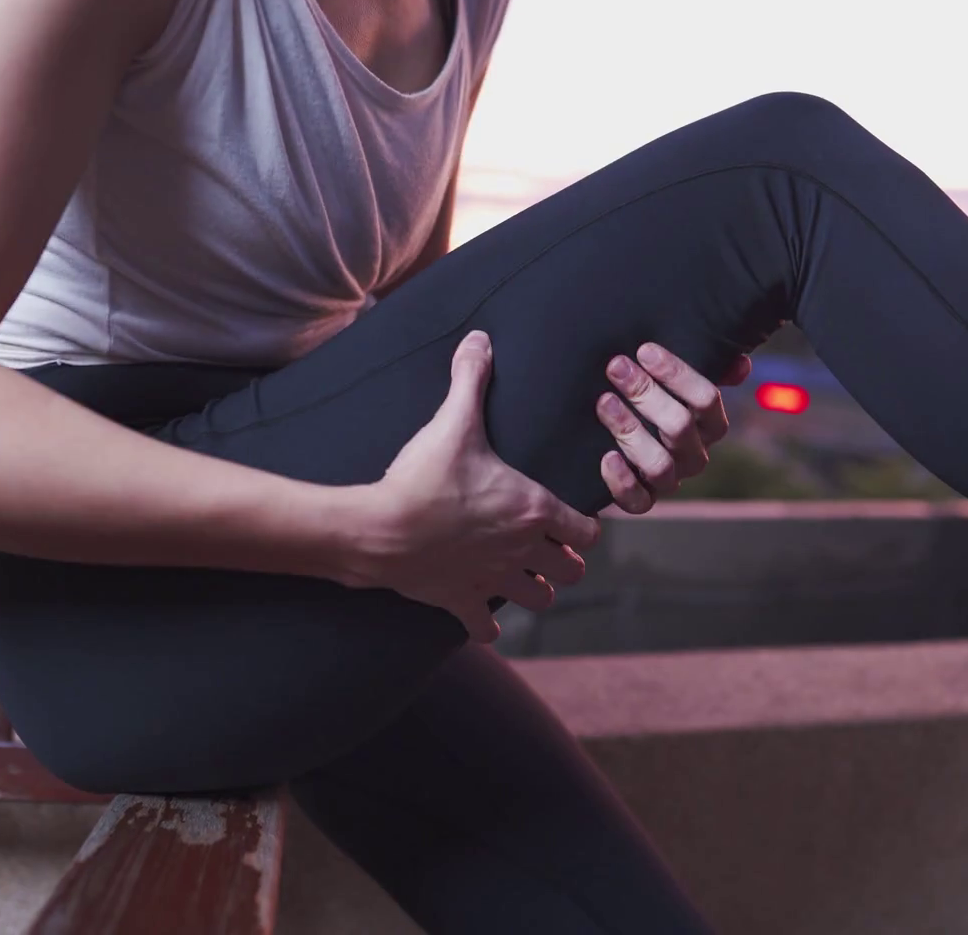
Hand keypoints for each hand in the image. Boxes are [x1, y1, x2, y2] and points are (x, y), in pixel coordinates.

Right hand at [353, 330, 600, 642]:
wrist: (378, 528)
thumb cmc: (423, 475)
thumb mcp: (452, 421)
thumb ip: (471, 379)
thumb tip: (481, 339)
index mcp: (533, 509)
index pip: (588, 531)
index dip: (583, 526)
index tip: (569, 519)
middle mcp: (523, 550)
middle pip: (572, 571)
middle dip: (565, 561)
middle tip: (547, 547)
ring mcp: (493, 581)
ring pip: (540, 600)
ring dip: (535, 590)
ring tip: (521, 576)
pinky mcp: (461, 602)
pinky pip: (488, 628)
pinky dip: (487, 622)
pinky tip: (480, 608)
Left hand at [596, 344, 751, 513]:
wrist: (607, 438)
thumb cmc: (651, 399)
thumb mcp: (674, 379)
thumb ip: (709, 366)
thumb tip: (740, 365)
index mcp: (709, 424)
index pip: (706, 399)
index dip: (677, 374)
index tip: (644, 351)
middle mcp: (694, 454)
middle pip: (679, 426)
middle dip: (646, 393)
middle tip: (616, 367)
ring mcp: (669, 480)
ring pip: (659, 464)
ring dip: (630, 430)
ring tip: (604, 402)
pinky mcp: (643, 499)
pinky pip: (638, 501)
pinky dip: (622, 480)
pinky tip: (606, 456)